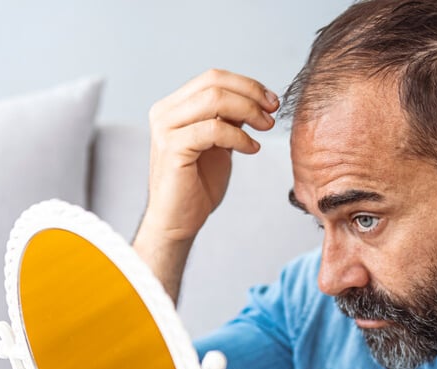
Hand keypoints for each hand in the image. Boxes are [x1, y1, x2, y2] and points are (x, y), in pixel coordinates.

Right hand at [139, 70, 279, 248]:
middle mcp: (164, 113)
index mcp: (173, 107)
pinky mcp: (172, 149)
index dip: (246, 84)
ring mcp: (165, 130)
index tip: (270, 100)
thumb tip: (254, 98)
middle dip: (250, 94)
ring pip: (214, 100)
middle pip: (214, 82)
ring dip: (248, 111)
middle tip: (272, 111)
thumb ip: (228, 118)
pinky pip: (213, 130)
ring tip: (265, 129)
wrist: (178, 221)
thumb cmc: (197, 184)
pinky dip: (239, 137)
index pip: (212, 78)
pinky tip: (251, 148)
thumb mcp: (218, 142)